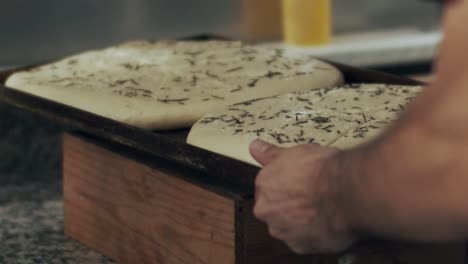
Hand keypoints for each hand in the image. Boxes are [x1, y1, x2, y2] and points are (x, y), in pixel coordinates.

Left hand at [249, 139, 356, 253]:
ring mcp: (283, 231)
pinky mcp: (300, 246)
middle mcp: (267, 212)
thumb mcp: (293, 152)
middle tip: (312, 195)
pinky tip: (326, 221)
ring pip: (289, 226)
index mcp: (263, 187)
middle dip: (291, 204)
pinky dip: (314, 233)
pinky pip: (305, 240)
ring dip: (301, 220)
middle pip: (276, 209)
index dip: (287, 185)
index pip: (269, 188)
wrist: (346, 191)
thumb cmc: (321, 170)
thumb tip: (255, 147)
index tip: (300, 183)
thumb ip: (270, 153)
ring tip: (322, 208)